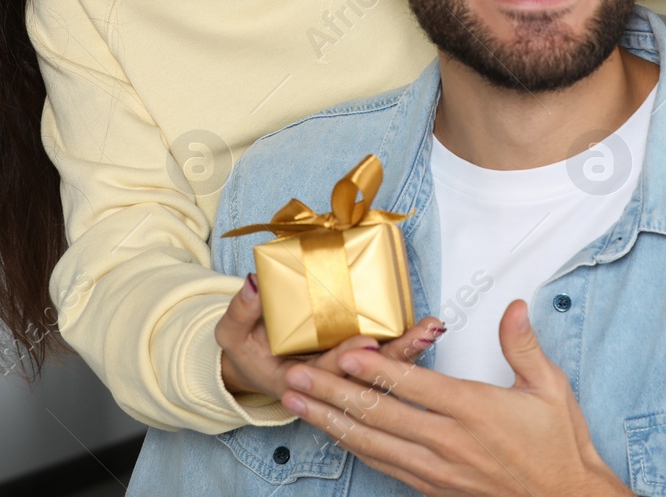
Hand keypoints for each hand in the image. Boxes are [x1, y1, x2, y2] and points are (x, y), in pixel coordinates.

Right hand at [215, 272, 443, 400]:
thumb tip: (254, 280)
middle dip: (398, 354)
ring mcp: (346, 377)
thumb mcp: (232, 333)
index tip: (369, 339)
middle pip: (368, 376)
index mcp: (298, 384)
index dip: (348, 357)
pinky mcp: (357, 365)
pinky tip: (428, 329)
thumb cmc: (247, 350)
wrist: (254, 367)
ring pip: (383, 370)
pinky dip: (407, 346)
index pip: (328, 373)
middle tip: (424, 333)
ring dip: (410, 350)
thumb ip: (242, 309)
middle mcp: (328, 384)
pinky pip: (385, 360)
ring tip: (433, 329)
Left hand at [280, 300, 632, 496]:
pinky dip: (354, 448)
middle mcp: (449, 441)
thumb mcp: (550, 387)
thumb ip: (522, 344)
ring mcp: (438, 469)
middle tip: (295, 376)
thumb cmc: (559, 445)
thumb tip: (512, 305)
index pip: (413, 385)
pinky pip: (385, 466)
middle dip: (332, 392)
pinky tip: (334, 434)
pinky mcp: (435, 488)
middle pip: (379, 414)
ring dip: (331, 421)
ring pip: (373, 443)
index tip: (343, 352)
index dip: (375, 369)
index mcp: (474, 409)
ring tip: (297, 403)